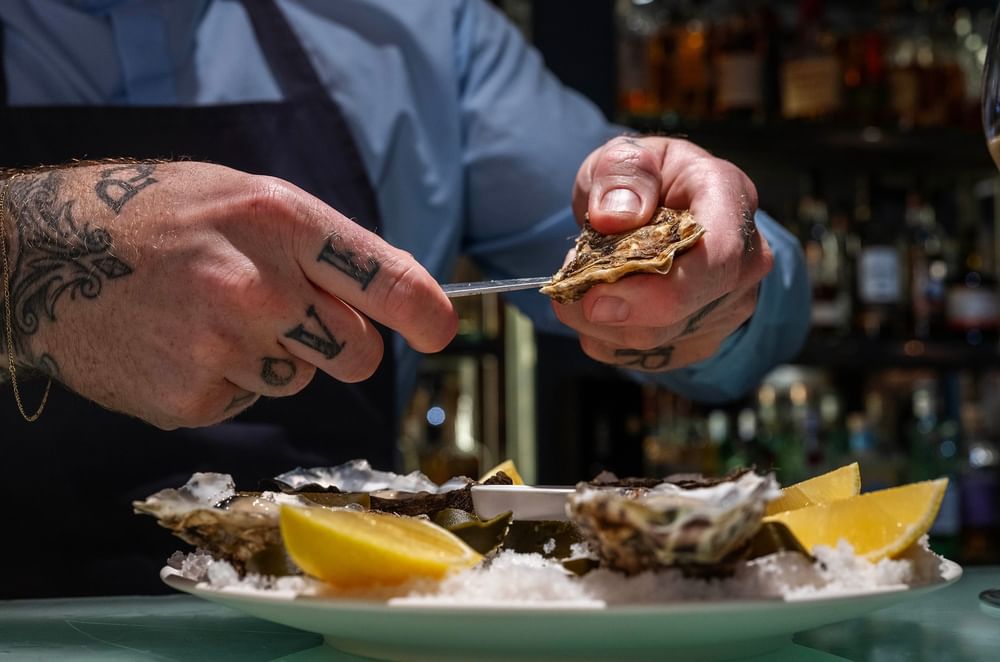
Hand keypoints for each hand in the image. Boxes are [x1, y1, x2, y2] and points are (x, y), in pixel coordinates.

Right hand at [1, 162, 455, 427]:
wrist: (38, 256)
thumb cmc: (150, 216)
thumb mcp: (239, 198)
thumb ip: (317, 245)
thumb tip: (397, 291)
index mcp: (278, 223)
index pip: (382, 279)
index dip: (423, 311)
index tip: (439, 328)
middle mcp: (259, 289)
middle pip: (358, 354)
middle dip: (343, 343)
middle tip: (294, 316)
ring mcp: (224, 350)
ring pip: (301, 379)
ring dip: (275, 356)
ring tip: (212, 316)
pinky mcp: (192, 399)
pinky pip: (247, 399)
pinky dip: (226, 379)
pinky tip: (183, 342)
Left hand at [556, 136, 772, 371]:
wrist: (658, 210)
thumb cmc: (643, 181)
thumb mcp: (624, 156)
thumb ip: (621, 175)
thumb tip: (614, 217)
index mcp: (730, 200)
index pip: (719, 258)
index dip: (661, 288)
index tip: (597, 296)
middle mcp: (744, 261)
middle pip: (683, 310)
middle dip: (613, 308)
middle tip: (569, 290)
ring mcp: (726, 306)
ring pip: (654, 339)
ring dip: (598, 321)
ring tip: (580, 283)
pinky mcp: (698, 339)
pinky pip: (640, 356)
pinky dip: (603, 336)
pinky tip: (597, 305)